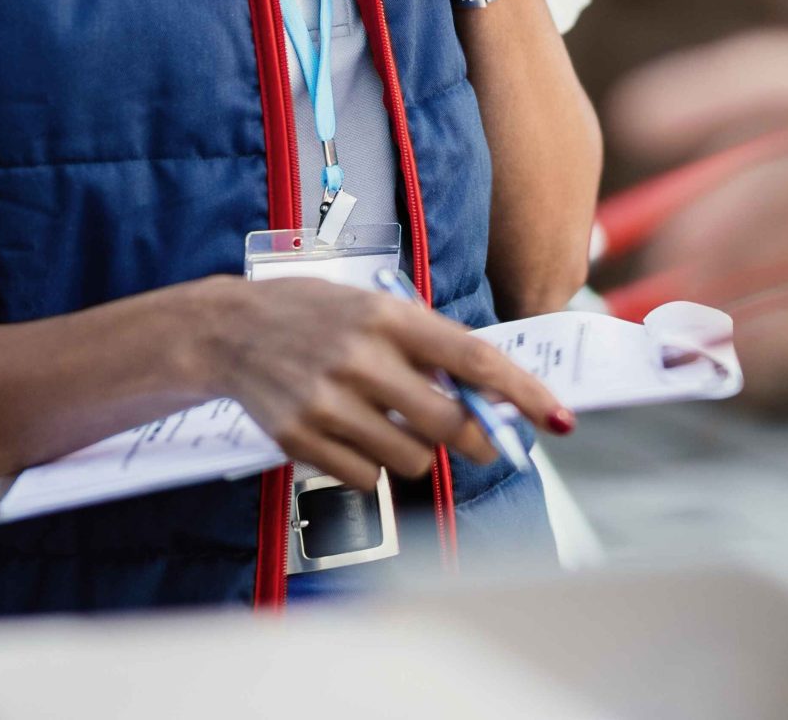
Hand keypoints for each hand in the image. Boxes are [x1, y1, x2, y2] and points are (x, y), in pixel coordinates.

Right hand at [187, 275, 573, 491]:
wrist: (229, 332)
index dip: (522, 391)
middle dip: (474, 439)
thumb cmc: (316, 316)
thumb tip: (488, 394)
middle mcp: (359, 359)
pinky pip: (368, 479)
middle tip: (478, 439)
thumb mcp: (373, 308)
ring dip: (419, 453)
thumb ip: (427, 345)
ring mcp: (327, 403)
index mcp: (387, 317)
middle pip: (447, 423)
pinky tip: (356, 438)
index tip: (558, 417)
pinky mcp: (301, 440)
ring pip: (411, 459)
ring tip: (393, 425)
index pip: (473, 358)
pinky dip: (375, 468)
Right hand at [609, 0, 787, 413]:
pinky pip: (787, 331)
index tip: (643, 113)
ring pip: (756, 262)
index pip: (773, 87)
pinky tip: (702, 357)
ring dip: (703, 283)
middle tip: (652, 251)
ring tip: (652, 312)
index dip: (705, 95)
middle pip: (751, 188)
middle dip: (698, 215)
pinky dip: (742, 344)